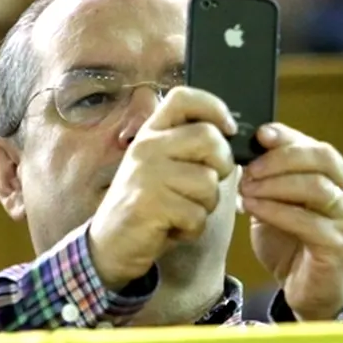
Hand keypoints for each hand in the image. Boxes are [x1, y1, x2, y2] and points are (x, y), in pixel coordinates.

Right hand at [88, 87, 236, 289]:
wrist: (111, 244)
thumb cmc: (148, 204)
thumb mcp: (162, 167)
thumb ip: (189, 149)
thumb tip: (231, 136)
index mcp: (151, 133)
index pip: (184, 98)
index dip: (214, 108)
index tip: (228, 129)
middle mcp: (147, 147)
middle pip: (209, 138)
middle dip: (222, 166)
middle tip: (208, 184)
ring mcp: (146, 175)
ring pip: (208, 183)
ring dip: (205, 206)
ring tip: (182, 211)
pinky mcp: (149, 205)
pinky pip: (196, 214)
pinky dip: (192, 229)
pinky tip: (173, 228)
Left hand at [239, 123, 342, 320]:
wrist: (309, 291)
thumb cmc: (293, 243)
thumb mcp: (278, 203)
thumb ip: (269, 179)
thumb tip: (244, 152)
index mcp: (339, 179)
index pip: (317, 147)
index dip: (288, 137)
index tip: (259, 135)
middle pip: (321, 159)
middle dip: (280, 159)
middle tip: (249, 168)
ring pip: (316, 187)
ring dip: (275, 185)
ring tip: (246, 189)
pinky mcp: (339, 246)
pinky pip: (307, 221)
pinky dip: (276, 211)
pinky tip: (252, 208)